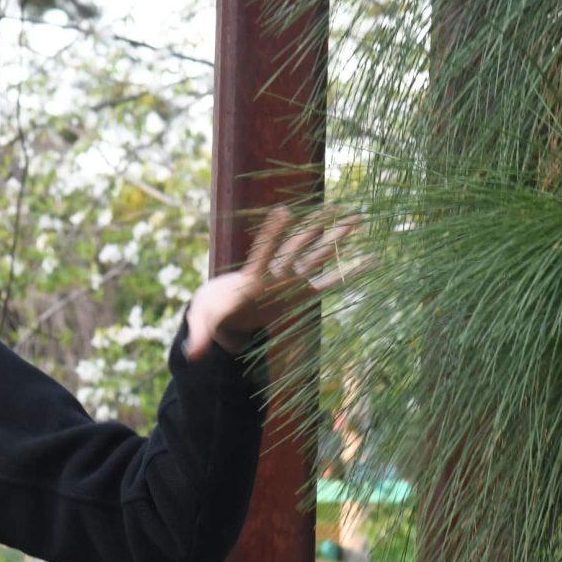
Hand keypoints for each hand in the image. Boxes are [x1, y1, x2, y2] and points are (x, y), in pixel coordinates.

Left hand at [183, 205, 360, 359]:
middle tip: (337, 206)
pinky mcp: (303, 293)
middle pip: (299, 245)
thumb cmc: (214, 312)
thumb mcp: (205, 321)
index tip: (282, 212)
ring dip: (336, 238)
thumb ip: (201, 335)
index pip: (265, 251)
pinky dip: (349, 274)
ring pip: (317, 254)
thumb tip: (191, 355)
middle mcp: (277, 272)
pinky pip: (330, 283)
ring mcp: (292, 279)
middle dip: (317, 227)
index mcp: (254, 276)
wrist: (226, 308)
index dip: (273, 233)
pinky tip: (370, 261)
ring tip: (356, 219)